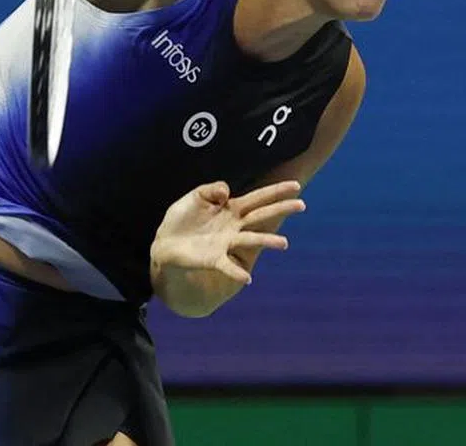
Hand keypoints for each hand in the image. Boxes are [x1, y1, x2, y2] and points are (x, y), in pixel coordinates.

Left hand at [150, 180, 304, 284]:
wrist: (164, 241)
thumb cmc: (182, 218)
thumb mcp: (196, 196)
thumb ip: (212, 189)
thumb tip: (227, 191)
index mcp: (231, 208)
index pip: (258, 197)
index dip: (276, 191)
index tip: (296, 186)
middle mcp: (234, 226)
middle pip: (261, 215)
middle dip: (281, 209)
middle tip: (301, 206)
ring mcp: (226, 243)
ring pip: (251, 240)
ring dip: (267, 241)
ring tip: (284, 244)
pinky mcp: (214, 259)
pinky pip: (228, 266)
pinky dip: (236, 272)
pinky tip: (247, 278)